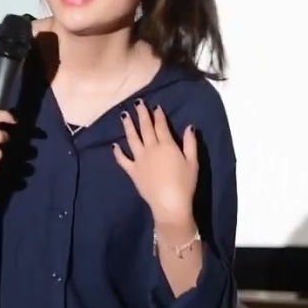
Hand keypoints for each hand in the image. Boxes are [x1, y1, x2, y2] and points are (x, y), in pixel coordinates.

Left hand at [113, 100, 198, 223]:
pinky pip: (123, 160)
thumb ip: (190, 143)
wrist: (170, 204)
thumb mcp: (192, 162)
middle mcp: (151, 149)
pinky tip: (114, 145)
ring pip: (132, 139)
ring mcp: (139, 160)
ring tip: (124, 115)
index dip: (158, 115)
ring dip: (128, 126)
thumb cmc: (185, 184)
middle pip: (145, 128)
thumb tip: (189, 127)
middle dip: (142, 114)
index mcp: (166, 145)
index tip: (155, 107)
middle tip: (138, 103)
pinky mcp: (132, 171)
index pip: (161, 126)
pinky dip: (118, 152)